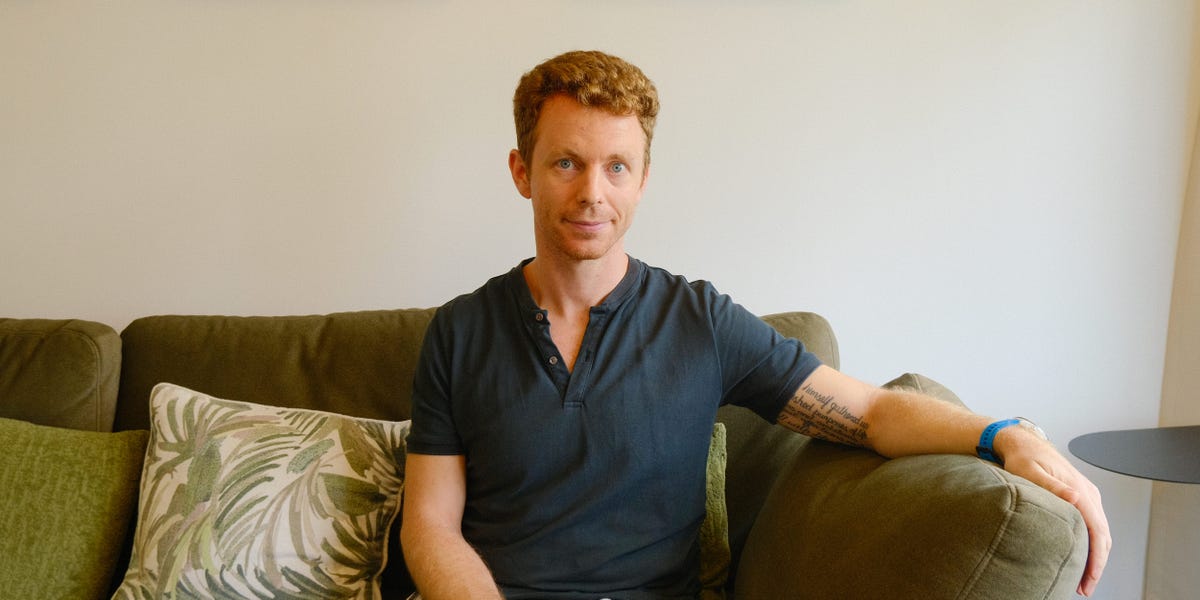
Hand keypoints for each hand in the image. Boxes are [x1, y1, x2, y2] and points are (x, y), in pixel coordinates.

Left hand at [997, 431, 1111, 596]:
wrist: (1022, 442)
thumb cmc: (1022, 457)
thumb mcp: (1030, 471)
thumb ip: (1051, 485)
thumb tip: (1075, 498)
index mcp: (1080, 490)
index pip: (1097, 531)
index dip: (1096, 559)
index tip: (1089, 580)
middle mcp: (1088, 493)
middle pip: (1103, 535)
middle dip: (1097, 564)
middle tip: (1084, 587)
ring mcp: (1087, 494)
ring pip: (1101, 531)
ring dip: (1096, 554)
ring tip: (1082, 577)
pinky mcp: (1081, 495)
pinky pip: (1094, 523)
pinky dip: (1092, 542)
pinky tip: (1081, 553)